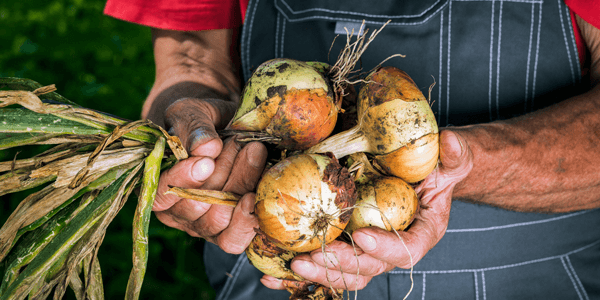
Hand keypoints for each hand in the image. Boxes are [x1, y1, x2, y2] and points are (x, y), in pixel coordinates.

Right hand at [152, 98, 267, 253]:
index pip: (162, 194)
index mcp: (155, 184)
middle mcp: (175, 212)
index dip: (183, 180)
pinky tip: (255, 195)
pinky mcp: (227, 231)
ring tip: (253, 151)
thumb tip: (207, 147)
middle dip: (222, 173)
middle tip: (237, 142)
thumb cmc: (200, 120)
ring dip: (240, 184)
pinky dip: (246, 219)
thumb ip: (194, 126)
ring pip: (218, 219)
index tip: (207, 161)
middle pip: (196, 207)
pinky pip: (233, 240)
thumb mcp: (191, 111)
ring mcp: (201, 224)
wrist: (222, 126)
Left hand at [261, 130, 471, 289]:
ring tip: (291, 264)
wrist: (419, 174)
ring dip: (317, 273)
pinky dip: (300, 272)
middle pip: (367, 268)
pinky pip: (324, 263)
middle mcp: (392, 248)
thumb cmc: (436, 168)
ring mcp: (367, 250)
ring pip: (343, 273)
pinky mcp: (346, 245)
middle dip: (338, 265)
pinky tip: (271, 274)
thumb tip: (451, 142)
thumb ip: (455, 156)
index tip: (364, 238)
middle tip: (310, 257)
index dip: (386, 250)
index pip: (407, 251)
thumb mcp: (452, 160)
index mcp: (421, 234)